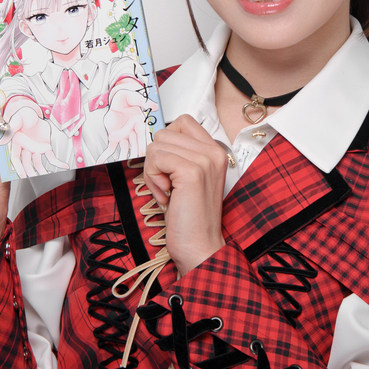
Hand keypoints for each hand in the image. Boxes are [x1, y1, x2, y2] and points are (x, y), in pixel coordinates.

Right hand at [0, 106, 69, 177]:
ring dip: (43, 171)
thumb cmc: (23, 115)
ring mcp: (35, 149)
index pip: (15, 158)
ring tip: (48, 176)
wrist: (34, 112)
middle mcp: (25, 148)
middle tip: (35, 178)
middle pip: (27, 163)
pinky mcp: (45, 147)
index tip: (21, 175)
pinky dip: (58, 163)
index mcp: (16, 143)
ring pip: (38, 163)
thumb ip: (11, 129)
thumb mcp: (17, 119)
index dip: (18, 167)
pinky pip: (51, 157)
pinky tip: (63, 166)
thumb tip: (1, 141)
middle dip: (31, 172)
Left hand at [99, 89, 159, 162]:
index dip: (143, 144)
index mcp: (139, 122)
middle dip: (135, 153)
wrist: (116, 99)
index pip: (142, 135)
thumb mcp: (133, 96)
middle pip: (135, 144)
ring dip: (123, 156)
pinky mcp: (115, 137)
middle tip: (136, 160)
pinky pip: (111, 147)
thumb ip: (142, 100)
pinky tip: (102, 160)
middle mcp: (133, 130)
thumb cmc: (126, 96)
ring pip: (125, 148)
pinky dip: (106, 155)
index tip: (143, 152)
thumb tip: (154, 105)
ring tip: (122, 162)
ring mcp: (124, 135)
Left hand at [142, 115, 228, 276]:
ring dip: (153, 171)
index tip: (168, 168)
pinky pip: (156, 158)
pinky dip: (153, 179)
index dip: (166, 143)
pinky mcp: (192, 171)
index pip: (182, 122)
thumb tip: (155, 140)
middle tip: (166, 185)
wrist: (199, 246)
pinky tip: (166, 196)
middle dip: (156, 160)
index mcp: (215, 151)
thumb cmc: (189, 217)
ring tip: (167, 192)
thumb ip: (179, 155)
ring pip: (157, 144)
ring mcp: (205, 160)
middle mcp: (214, 151)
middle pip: (165, 133)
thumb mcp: (186, 178)